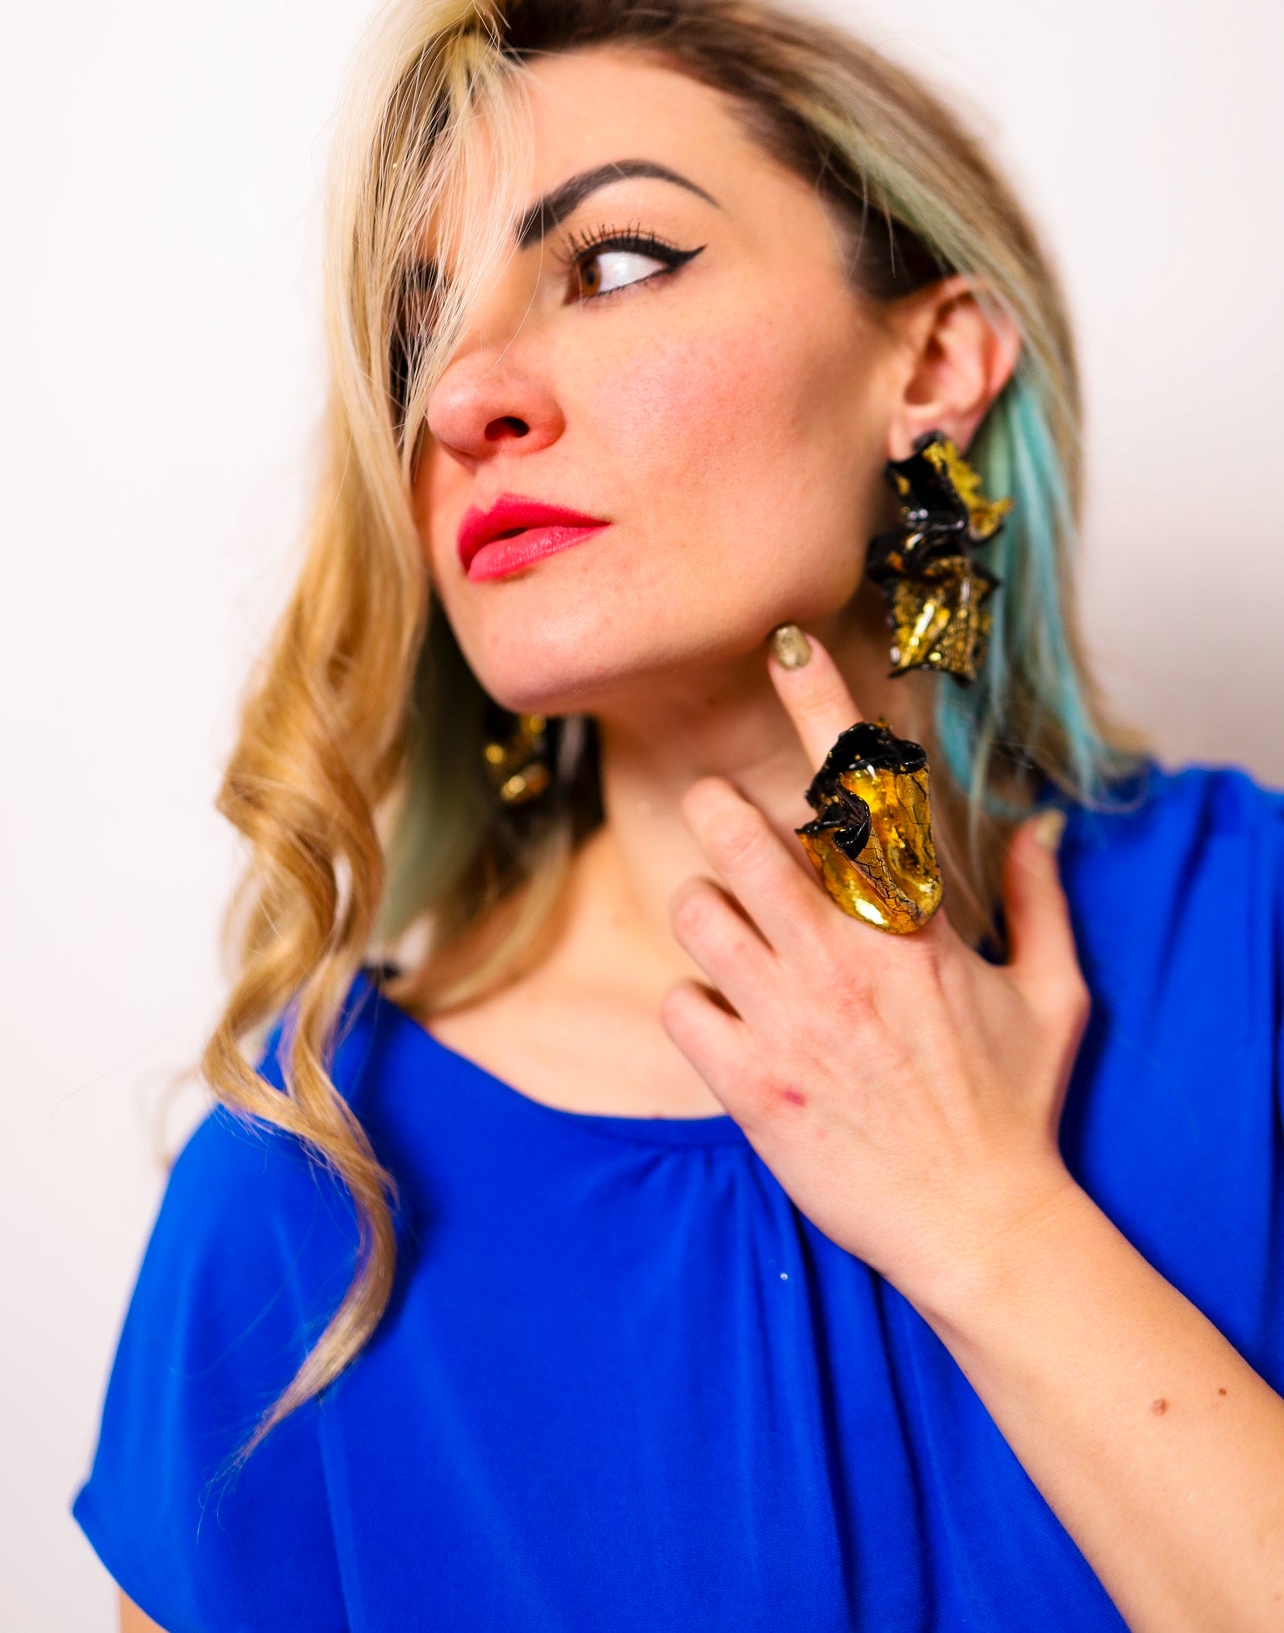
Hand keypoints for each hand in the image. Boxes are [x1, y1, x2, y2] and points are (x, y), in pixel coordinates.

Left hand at [660, 629, 1091, 1314]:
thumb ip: (1041, 901)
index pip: (864, 797)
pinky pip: (681, 1004)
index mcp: (916, 929)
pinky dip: (696, 1002)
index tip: (787, 649)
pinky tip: (730, 1021)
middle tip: (725, 817)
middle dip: (719, 810)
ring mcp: (789, 1022)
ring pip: (697, 910)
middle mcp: (843, 961)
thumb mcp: (1051, 996)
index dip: (822, 710)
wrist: (977, 1226)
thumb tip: (1037, 826)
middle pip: (742, 836)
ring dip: (707, 907)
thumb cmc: (1014, 1109)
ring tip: (735, 932)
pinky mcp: (748, 1085)